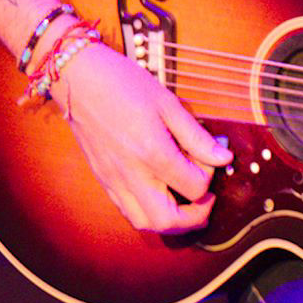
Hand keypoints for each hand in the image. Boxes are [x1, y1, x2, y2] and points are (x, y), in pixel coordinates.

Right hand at [51, 43, 231, 233]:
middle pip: (168, 220)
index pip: (194, 187)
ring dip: (171, 221)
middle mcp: (131, 174)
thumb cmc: (124, 84)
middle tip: (207, 199)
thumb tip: (223, 157)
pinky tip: (160, 192)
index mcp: (152, 152)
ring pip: (145, 222)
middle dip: (195, 216)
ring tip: (185, 201)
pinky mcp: (103, 180)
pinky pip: (128, 210)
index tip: (211, 157)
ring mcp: (114, 180)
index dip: (210, 176)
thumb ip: (196, 136)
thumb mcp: (168, 104)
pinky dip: (149, 211)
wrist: (79, 79)